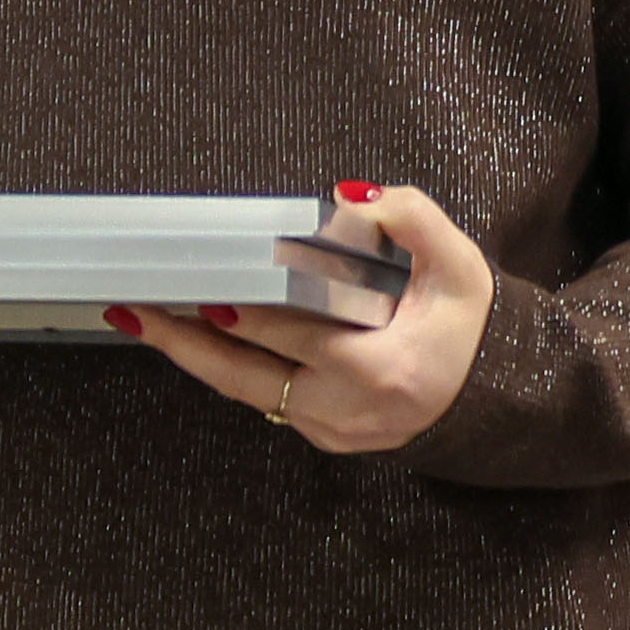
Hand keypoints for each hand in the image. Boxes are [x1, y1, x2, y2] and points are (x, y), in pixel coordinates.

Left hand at [119, 181, 497, 457]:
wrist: (494, 395)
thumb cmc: (473, 328)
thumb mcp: (459, 265)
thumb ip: (413, 220)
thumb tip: (354, 196)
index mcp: (379, 370)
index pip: (291, 333)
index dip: (241, 310)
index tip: (196, 287)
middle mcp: (346, 408)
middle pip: (245, 372)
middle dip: (185, 337)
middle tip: (135, 306)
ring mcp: (330, 428)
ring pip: (243, 391)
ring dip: (190, 355)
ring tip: (141, 320)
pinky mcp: (321, 434)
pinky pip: (261, 397)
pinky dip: (224, 367)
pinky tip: (190, 338)